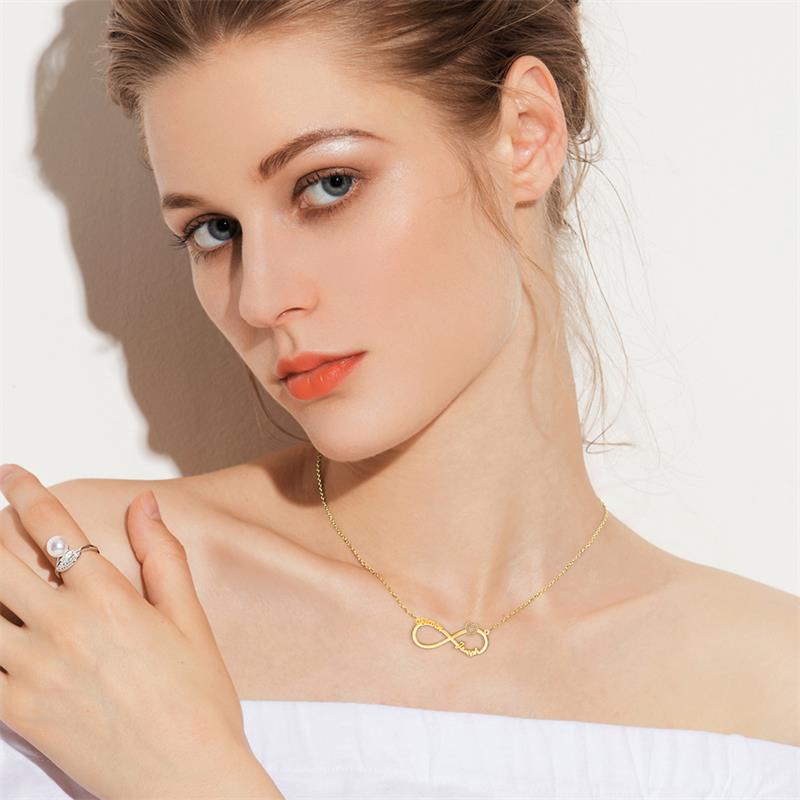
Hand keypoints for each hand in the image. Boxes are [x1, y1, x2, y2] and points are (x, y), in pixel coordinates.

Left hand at [0, 464, 279, 798]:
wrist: (186, 778)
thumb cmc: (198, 699)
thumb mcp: (190, 620)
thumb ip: (162, 556)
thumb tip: (144, 505)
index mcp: (110, 599)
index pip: (55, 529)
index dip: (26, 493)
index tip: (11, 474)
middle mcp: (65, 628)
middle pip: (0, 563)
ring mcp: (35, 673)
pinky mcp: (20, 713)